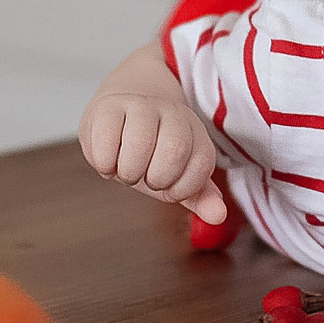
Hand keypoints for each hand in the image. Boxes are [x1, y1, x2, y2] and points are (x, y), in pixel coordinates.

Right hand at [79, 90, 226, 225]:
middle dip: (156, 179)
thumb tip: (218, 216)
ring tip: (125, 167)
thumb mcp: (177, 176)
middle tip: (144, 176)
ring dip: (128, 172)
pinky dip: (105, 164)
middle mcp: (172, 113)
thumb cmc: (149, 152)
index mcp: (194, 131)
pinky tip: (108, 157)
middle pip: (174, 151)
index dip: (181, 188)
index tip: (167, 185)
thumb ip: (199, 196)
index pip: (201, 165)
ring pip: (139, 145)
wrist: (119, 111)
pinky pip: (107, 143)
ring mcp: (140, 106)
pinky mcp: (108, 108)